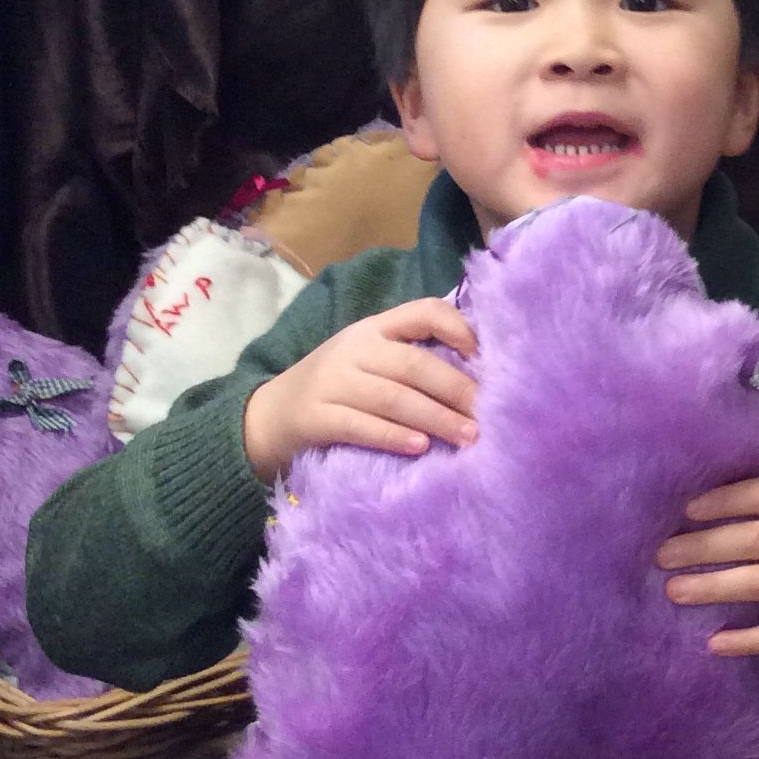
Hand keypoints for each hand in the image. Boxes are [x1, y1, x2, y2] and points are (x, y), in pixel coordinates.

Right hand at [243, 299, 478, 482]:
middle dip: (456, 389)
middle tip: (489, 414)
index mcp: (375, 328)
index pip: (423, 311)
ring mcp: (332, 381)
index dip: (457, 328)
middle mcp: (355, 349)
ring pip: (393, 397)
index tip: (486, 357)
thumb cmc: (338, 388)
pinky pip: (360, 425)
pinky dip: (393, 436)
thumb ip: (412, 359)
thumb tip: (479, 376)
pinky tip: (421, 447)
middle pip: (413, 364)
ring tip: (468, 436)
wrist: (269, 416)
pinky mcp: (316, 417)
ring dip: (436, 418)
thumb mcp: (370, 361)